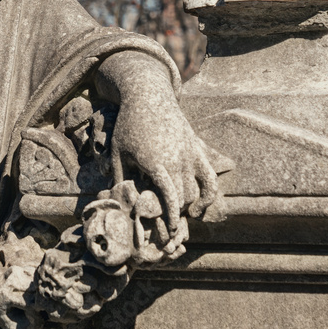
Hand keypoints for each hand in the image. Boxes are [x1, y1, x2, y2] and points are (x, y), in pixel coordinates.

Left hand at [110, 99, 217, 254]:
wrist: (149, 95)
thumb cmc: (129, 124)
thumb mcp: (117, 151)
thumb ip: (118, 177)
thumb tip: (117, 202)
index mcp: (154, 163)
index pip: (167, 199)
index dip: (169, 219)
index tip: (166, 232)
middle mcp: (176, 160)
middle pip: (183, 199)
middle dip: (175, 214)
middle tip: (166, 224)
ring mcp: (190, 154)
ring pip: (197, 191)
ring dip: (189, 206)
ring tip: (179, 214)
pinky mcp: (198, 149)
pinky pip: (210, 177)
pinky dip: (209, 194)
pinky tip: (200, 206)